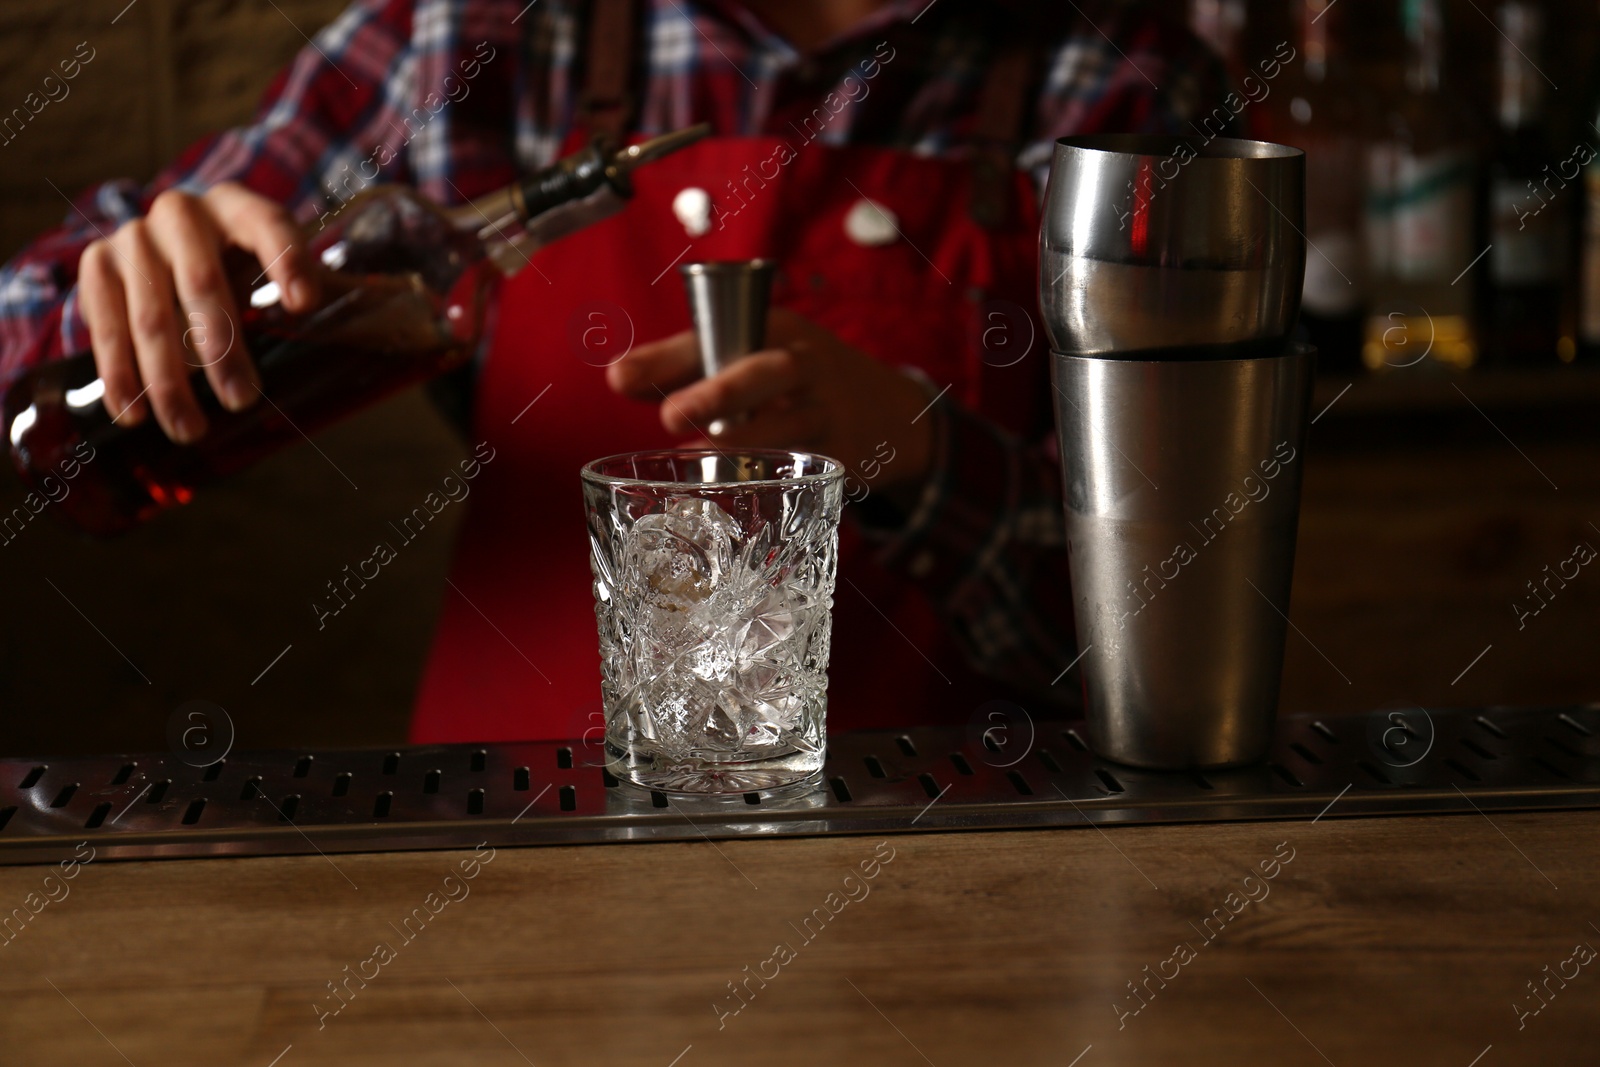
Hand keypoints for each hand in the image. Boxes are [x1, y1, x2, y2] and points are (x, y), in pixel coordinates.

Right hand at [77, 182, 320, 443]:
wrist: (161, 253)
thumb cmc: (243, 272)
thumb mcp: (283, 275)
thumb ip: (329, 298)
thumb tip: (419, 335)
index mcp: (241, 208)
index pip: (269, 226)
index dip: (287, 261)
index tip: (304, 304)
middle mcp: (183, 214)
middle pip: (203, 281)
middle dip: (222, 349)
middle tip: (242, 401)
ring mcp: (135, 237)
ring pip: (151, 312)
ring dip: (169, 379)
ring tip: (190, 430)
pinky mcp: (97, 265)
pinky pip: (103, 323)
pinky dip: (119, 373)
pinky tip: (133, 412)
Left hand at [607, 307, 935, 499]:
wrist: (888, 411)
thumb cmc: (796, 379)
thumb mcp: (751, 354)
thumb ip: (688, 367)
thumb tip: (620, 378)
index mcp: (773, 327)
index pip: (715, 334)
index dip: (666, 358)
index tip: (618, 378)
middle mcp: (803, 362)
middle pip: (765, 371)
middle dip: (718, 392)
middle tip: (669, 415)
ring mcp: (825, 408)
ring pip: (788, 421)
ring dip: (742, 438)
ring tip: (696, 452)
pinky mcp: (838, 452)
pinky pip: (800, 463)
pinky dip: (764, 472)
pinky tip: (729, 482)